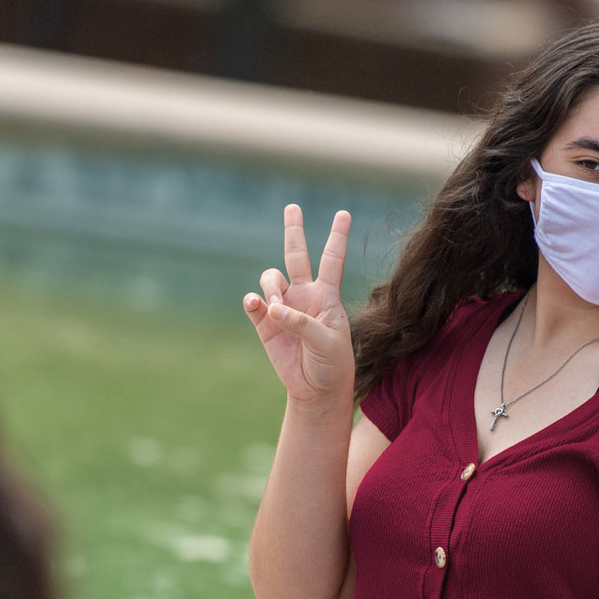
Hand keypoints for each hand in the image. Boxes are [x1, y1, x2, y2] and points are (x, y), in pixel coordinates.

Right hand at [243, 205, 352, 406]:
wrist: (316, 390)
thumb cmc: (332, 364)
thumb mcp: (328, 343)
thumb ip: (303, 323)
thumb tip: (273, 309)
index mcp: (327, 296)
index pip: (333, 260)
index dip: (338, 237)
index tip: (344, 213)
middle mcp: (304, 296)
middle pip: (297, 255)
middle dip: (294, 230)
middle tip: (293, 207)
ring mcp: (283, 308)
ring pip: (271, 278)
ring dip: (271, 285)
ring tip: (275, 306)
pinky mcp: (265, 325)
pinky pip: (254, 304)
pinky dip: (253, 301)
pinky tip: (256, 304)